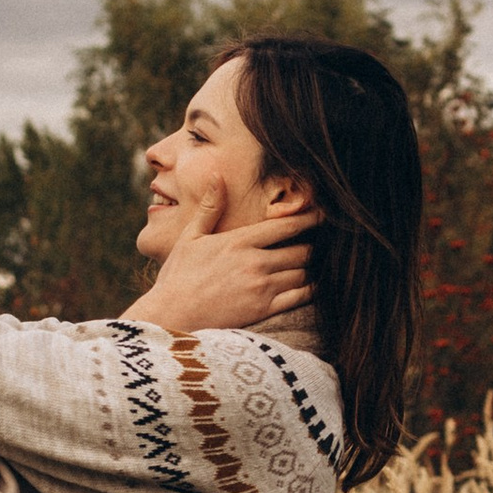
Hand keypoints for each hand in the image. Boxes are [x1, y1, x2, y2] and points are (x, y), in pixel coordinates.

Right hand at [126, 210, 314, 335]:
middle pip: (301, 251)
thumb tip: (217, 176)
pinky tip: (311, 287)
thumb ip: (210, 208)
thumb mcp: (190, 237)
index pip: (285, 225)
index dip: (309, 219)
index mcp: (239, 241)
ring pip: (302, 273)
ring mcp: (261, 287)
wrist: (171, 316)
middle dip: (311, 246)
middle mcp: (254, 262)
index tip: (321, 214)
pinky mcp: (263, 310)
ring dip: (310, 269)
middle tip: (320, 244)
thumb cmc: (178, 276)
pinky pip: (299, 297)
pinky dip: (310, 290)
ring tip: (314, 265)